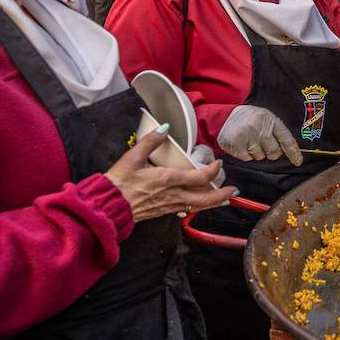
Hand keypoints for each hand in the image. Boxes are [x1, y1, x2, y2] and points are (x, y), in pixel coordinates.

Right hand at [104, 127, 233, 221]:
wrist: (106, 207)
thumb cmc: (117, 184)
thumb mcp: (132, 157)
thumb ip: (150, 141)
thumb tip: (164, 128)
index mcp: (167, 180)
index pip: (199, 177)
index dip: (213, 171)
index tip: (218, 164)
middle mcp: (171, 195)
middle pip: (204, 198)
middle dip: (221, 195)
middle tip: (233, 192)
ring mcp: (167, 205)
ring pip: (196, 206)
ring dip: (211, 203)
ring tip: (223, 200)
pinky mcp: (161, 211)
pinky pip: (184, 210)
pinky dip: (196, 207)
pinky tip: (197, 204)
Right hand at [218, 105, 303, 165]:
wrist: (227, 116)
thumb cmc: (252, 121)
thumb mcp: (267, 120)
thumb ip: (278, 134)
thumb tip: (294, 154)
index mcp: (270, 119)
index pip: (285, 138)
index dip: (293, 151)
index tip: (298, 161)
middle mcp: (259, 125)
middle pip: (273, 151)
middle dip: (271, 152)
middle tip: (263, 145)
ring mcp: (246, 133)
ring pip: (260, 156)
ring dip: (256, 153)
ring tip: (250, 140)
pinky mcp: (235, 142)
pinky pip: (247, 158)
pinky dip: (245, 154)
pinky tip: (242, 144)